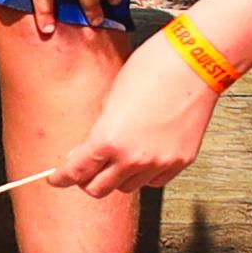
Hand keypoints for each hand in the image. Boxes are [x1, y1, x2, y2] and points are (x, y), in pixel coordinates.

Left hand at [46, 38, 219, 201]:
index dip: (61, 178)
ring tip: (118, 156)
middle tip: (85, 168)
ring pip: (127, 188)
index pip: (76, 172)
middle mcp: (132, 158)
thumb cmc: (152, 69)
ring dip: (117, 177)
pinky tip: (142, 156)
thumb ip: (98, 128)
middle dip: (87, 180)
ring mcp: (158, 163)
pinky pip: (154, 181)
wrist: (195, 63)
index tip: (56, 179)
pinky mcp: (180, 162)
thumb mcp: (111, 97)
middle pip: (98, 190)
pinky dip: (144, 174)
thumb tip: (87, 149)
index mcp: (108, 139)